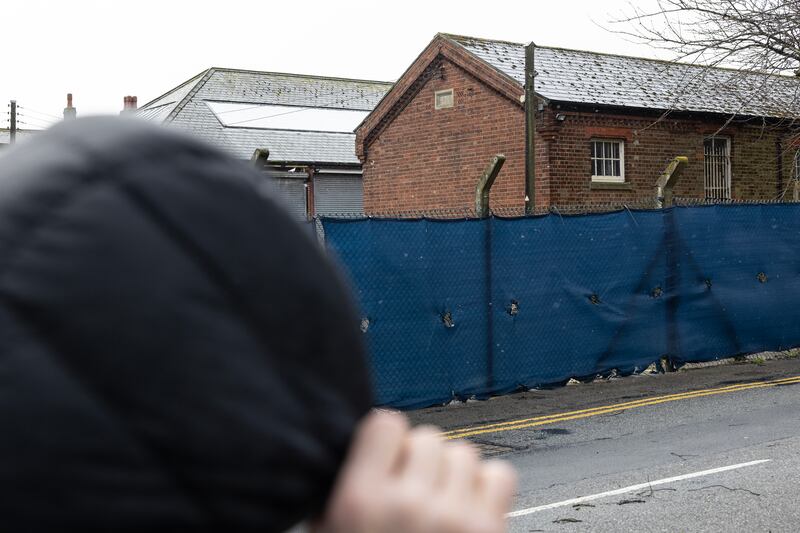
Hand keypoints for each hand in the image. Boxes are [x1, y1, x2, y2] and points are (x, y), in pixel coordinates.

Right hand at [314, 410, 515, 532]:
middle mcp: (408, 504)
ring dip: (452, 474)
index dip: (387, 440)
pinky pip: (499, 475)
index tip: (386, 459)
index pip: (386, 424)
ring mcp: (453, 519)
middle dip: (420, 461)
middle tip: (412, 491)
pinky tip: (468, 511)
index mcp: (360, 503)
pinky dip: (486, 488)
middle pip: (428, 437)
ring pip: (464, 453)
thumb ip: (340, 497)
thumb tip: (359, 453)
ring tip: (440, 504)